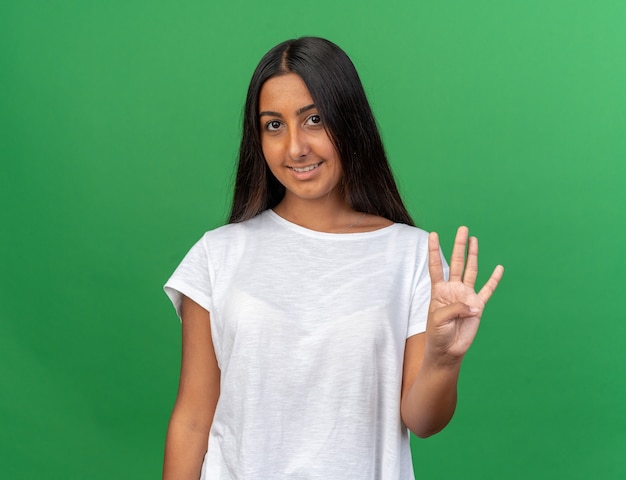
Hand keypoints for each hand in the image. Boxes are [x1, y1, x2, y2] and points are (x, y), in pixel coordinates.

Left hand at [426, 226, 503, 365]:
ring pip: (471, 271)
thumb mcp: (439, 320)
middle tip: (462, 228)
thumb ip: (455, 309)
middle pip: (457, 262)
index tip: (433, 235)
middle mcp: (453, 289)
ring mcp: (466, 296)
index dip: (435, 251)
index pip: (436, 266)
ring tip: (474, 239)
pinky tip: (498, 268)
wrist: (447, 351)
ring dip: (473, 255)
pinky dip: (494, 280)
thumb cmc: (437, 334)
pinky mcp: (478, 306)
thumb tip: (474, 305)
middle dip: (459, 245)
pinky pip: (488, 290)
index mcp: (439, 290)